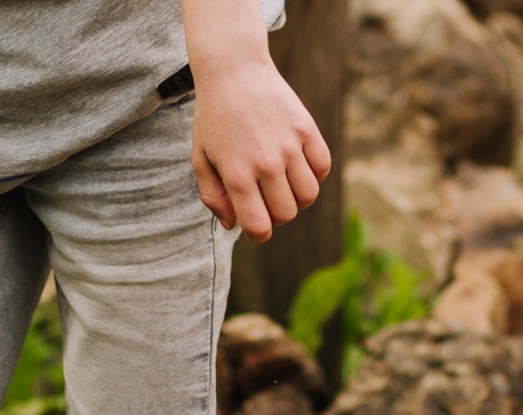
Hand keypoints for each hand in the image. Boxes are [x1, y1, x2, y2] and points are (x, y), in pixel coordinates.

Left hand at [187, 59, 327, 239]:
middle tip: (265, 198)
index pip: (259, 227)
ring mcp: (290, 145)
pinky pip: (323, 167)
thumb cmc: (213, 118)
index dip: (258, 234)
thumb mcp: (200, 158)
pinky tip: (298, 166)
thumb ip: (212, 196)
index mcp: (237, 175)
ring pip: (309, 195)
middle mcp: (266, 163)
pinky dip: (314, 174)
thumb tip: (233, 225)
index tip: (255, 224)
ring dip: (297, 197)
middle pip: (287, 214)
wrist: (233, 72)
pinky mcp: (307, 128)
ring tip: (282, 184)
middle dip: (276, 215)